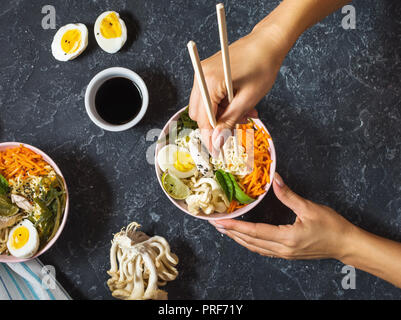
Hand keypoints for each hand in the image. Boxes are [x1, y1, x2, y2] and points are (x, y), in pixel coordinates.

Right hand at [188, 26, 287, 153]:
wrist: (268, 42)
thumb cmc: (263, 66)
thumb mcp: (249, 99)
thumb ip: (229, 121)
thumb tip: (216, 142)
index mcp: (209, 81)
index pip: (203, 119)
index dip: (210, 137)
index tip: (217, 152)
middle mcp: (201, 76)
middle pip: (199, 113)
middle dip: (216, 124)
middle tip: (236, 128)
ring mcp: (203, 73)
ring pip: (204, 106)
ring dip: (221, 115)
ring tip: (244, 114)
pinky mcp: (208, 72)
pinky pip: (209, 96)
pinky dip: (222, 104)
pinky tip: (239, 104)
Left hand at [210, 173, 355, 259]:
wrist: (346, 245)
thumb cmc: (332, 227)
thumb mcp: (309, 208)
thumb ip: (289, 195)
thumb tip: (274, 179)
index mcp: (287, 238)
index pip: (254, 232)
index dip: (235, 226)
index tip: (220, 222)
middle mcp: (282, 249)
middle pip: (250, 242)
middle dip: (231, 233)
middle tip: (216, 225)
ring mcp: (284, 254)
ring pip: (255, 248)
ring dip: (238, 239)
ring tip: (225, 231)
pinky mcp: (287, 254)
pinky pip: (263, 251)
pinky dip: (250, 244)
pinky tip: (244, 239)